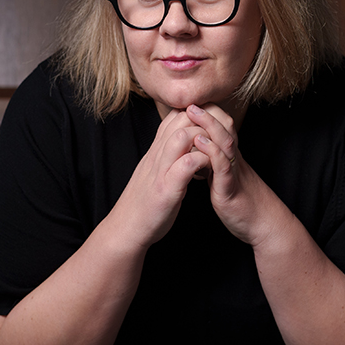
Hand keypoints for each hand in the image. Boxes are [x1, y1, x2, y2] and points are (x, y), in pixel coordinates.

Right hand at [107, 108, 211, 248]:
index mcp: (155, 151)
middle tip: (219, 137)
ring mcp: (160, 171)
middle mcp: (156, 155)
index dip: (196, 115)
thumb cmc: (144, 203)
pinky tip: (210, 168)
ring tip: (216, 151)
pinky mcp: (166, 189)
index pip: (175, 116)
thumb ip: (165, 157)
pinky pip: (187, 164)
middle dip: (204, 122)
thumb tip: (182, 146)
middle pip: (181, 119)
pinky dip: (202, 161)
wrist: (125, 228)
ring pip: (182, 137)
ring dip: (204, 139)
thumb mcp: (154, 173)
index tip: (211, 127)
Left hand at [186, 103, 282, 244]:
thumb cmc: (241, 202)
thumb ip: (212, 164)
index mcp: (229, 157)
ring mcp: (233, 172)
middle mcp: (233, 160)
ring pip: (225, 141)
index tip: (187, 104)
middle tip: (189, 100)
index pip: (221, 127)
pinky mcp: (231, 187)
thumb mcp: (223, 178)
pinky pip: (222, 166)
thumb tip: (197, 152)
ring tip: (192, 112)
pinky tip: (199, 142)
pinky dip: (211, 151)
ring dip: (208, 124)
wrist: (262, 224)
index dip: (206, 114)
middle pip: (224, 127)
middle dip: (207, 112)